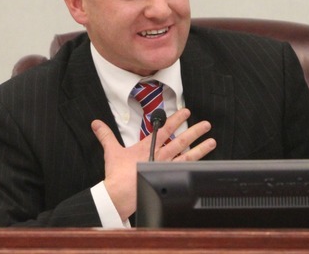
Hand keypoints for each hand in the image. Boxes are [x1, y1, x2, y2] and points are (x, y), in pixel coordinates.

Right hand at [91, 108, 215, 221]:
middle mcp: (159, 155)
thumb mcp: (111, 151)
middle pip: (181, 140)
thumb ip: (106, 135)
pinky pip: (184, 170)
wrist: (119, 195)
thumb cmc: (117, 175)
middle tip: (206, 124)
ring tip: (212, 141)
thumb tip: (96, 124)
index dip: (176, 118)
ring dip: (201, 148)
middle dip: (194, 131)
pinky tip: (204, 162)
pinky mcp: (166, 178)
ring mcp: (165, 167)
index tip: (186, 111)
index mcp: (147, 146)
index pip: (165, 128)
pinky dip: (195, 165)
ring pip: (187, 155)